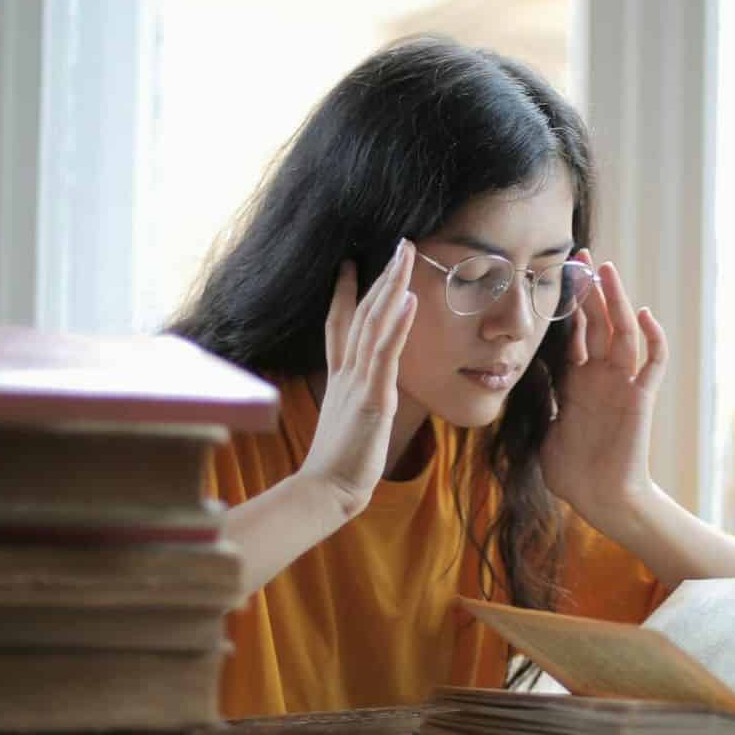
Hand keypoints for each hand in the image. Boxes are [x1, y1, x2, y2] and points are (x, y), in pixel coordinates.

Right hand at [297, 240, 417, 517]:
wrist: (325, 490)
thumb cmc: (340, 465)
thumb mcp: (347, 422)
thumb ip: (354, 402)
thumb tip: (363, 397)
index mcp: (340, 377)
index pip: (340, 325)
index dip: (345, 293)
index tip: (350, 264)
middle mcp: (347, 372)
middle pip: (363, 312)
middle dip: (382, 276)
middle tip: (398, 244)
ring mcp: (358, 382)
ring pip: (375, 323)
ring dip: (392, 286)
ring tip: (406, 255)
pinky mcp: (373, 398)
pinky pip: (386, 355)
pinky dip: (397, 325)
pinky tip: (409, 299)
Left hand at [540, 250, 668, 530]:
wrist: (600, 499)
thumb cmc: (572, 472)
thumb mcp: (541, 428)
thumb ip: (534, 400)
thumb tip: (508, 377)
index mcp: (577, 381)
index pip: (573, 332)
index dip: (568, 304)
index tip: (556, 274)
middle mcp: (601, 376)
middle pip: (599, 321)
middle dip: (591, 288)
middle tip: (582, 255)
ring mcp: (623, 385)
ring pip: (623, 332)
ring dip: (617, 301)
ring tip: (608, 270)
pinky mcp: (640, 399)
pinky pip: (653, 364)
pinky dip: (653, 339)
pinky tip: (644, 315)